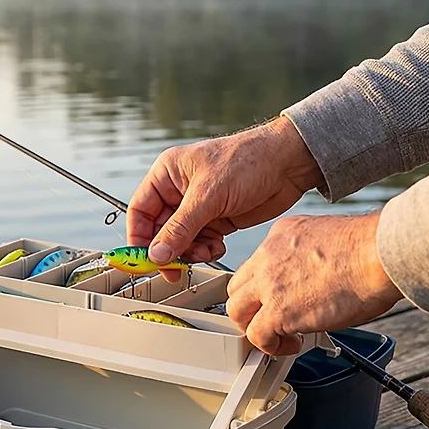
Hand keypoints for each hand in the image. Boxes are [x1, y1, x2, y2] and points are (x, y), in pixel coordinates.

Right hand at [127, 115, 323, 269]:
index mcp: (168, 174)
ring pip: (180, 241)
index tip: (143, 260)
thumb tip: (156, 254)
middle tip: (173, 268)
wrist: (289, 164)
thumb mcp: (208, 196)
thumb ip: (179, 229)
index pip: (140, 211)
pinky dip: (206, 250)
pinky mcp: (216, 219)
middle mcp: (179, 191)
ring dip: (190, 252)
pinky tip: (218, 245)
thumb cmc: (248, 161)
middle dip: (168, 250)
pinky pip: (200, 243)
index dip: (139, 238)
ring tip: (205, 250)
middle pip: (159, 231)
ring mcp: (198, 207)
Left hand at [226, 212, 401, 354]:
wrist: (379, 254)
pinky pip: (257, 336)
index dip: (261, 287)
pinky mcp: (277, 310)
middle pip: (237, 288)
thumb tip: (317, 278)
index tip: (273, 299)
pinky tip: (289, 346)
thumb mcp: (326, 237)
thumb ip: (311, 255)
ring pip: (237, 311)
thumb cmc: (371, 249)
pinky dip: (270, 347)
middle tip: (267, 320)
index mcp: (281, 236)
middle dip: (250, 307)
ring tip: (276, 337)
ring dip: (254, 328)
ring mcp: (269, 284)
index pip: (255, 265)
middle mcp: (268, 257)